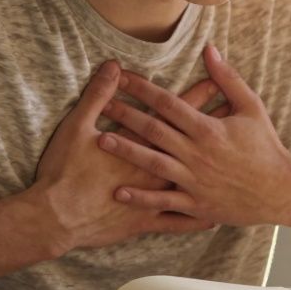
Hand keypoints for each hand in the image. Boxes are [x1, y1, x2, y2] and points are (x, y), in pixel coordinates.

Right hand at [32, 61, 223, 250]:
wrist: (56, 218)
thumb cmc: (64, 171)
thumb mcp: (77, 126)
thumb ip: (98, 95)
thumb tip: (113, 67)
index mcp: (140, 144)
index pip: (174, 114)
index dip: (196, 97)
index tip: (216, 84)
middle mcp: (153, 170)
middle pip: (190, 143)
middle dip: (213, 127)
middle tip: (234, 117)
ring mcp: (152, 198)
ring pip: (190, 181)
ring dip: (211, 171)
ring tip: (233, 164)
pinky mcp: (145, 222)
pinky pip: (178, 222)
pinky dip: (196, 220)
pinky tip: (213, 219)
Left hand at [98, 45, 290, 226]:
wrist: (280, 191)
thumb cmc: (266, 146)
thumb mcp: (252, 107)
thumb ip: (228, 78)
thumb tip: (209, 49)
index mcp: (208, 128)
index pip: (168, 103)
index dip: (142, 88)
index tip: (120, 77)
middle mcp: (197, 153)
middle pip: (154, 130)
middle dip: (125, 115)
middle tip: (101, 104)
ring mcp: (194, 180)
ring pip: (153, 164)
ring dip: (126, 152)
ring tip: (101, 141)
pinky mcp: (196, 204)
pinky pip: (164, 202)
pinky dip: (142, 198)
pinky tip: (120, 192)